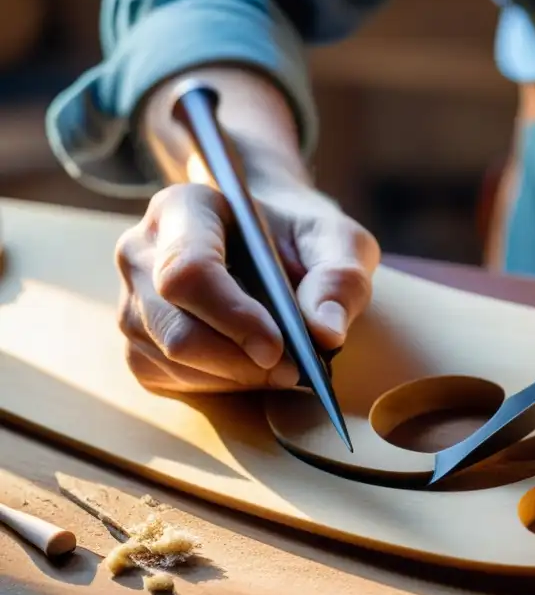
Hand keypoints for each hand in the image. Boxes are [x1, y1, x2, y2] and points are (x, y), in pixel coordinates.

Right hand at [115, 183, 379, 391]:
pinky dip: (219, 386)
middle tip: (295, 371)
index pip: (188, 271)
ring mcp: (133, 299)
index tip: (279, 347)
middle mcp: (142, 252)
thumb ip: (340, 279)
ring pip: (170, 360)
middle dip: (239, 362)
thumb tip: (326, 334)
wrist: (272, 245)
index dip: (232, 316)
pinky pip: (169, 379)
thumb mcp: (338, 242)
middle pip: (175, 328)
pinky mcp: (138, 342)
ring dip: (235, 378)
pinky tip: (253, 369)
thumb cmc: (301, 237)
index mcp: (183, 208)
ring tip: (284, 367)